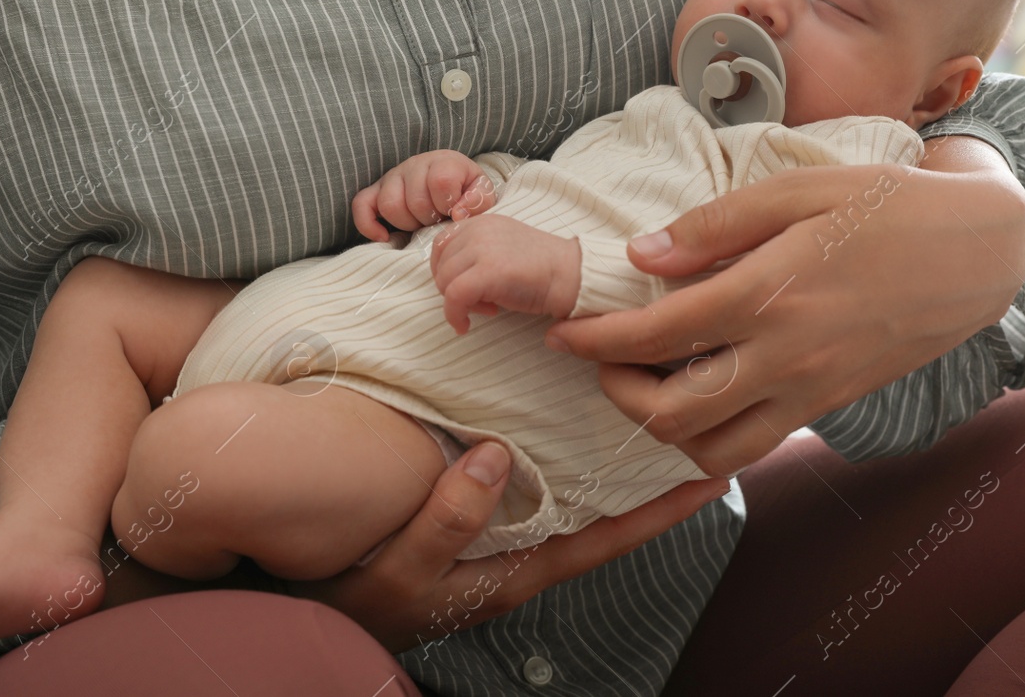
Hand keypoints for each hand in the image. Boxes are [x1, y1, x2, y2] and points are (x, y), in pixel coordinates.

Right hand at [285, 441, 729, 653]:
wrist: (312, 606)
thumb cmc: (356, 597)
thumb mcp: (398, 574)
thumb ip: (447, 520)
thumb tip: (499, 455)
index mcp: (516, 571)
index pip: (605, 538)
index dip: (661, 510)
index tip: (712, 475)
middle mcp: (519, 553)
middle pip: (602, 515)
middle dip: (650, 479)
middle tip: (698, 429)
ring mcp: (498, 537)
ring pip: (571, 495)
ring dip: (611, 462)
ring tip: (650, 418)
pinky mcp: (473, 516)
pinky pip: (534, 481)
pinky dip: (561, 452)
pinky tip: (566, 422)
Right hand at [352, 150, 497, 241]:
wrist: (453, 184)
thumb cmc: (466, 192)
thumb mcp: (482, 194)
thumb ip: (479, 202)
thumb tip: (458, 214)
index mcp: (443, 161)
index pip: (440, 182)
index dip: (448, 204)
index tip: (454, 212)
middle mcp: (415, 164)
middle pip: (414, 199)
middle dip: (429, 219)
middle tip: (438, 220)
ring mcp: (393, 177)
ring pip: (389, 205)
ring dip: (406, 223)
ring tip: (420, 225)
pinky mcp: (376, 191)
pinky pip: (361, 205)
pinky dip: (369, 225)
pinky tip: (385, 237)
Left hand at [428, 215, 580, 333]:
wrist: (572, 275)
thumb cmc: (542, 269)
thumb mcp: (504, 248)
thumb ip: (477, 252)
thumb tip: (449, 275)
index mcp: (482, 222)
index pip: (442, 245)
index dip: (445, 272)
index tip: (463, 287)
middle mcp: (479, 230)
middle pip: (441, 266)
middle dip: (452, 289)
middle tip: (480, 301)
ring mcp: (483, 249)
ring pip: (444, 282)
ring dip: (458, 303)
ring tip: (487, 308)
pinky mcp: (488, 272)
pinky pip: (453, 297)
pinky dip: (454, 316)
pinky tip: (466, 326)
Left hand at [543, 137, 1024, 476]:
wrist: (977, 253)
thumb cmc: (886, 205)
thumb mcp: (798, 189)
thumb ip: (715, 225)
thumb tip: (642, 255)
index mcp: (771, 293)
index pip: (658, 334)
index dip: (596, 339)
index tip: (562, 331)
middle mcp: (788, 356)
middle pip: (674, 412)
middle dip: (616, 391)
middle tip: (596, 357)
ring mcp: (811, 391)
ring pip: (713, 451)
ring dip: (661, 427)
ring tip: (643, 382)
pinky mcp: (827, 406)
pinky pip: (754, 447)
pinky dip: (709, 440)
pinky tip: (696, 396)